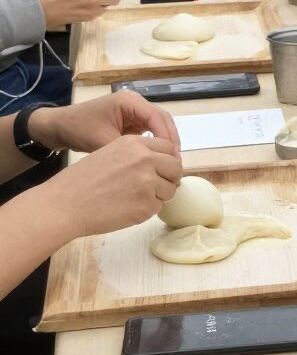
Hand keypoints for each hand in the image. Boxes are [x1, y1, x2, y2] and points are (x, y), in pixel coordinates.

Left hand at [30, 91, 178, 153]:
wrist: (58, 127)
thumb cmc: (78, 129)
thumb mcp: (101, 141)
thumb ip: (126, 149)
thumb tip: (148, 163)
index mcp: (129, 101)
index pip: (157, 117)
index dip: (167, 136)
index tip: (172, 156)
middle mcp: (135, 102)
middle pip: (162, 119)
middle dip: (170, 139)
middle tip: (175, 160)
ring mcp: (134, 110)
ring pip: (158, 124)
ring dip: (165, 140)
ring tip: (169, 160)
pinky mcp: (131, 119)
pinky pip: (149, 129)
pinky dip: (156, 141)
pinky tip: (157, 155)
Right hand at [46, 135, 182, 236]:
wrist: (63, 205)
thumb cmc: (80, 182)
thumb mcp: (109, 154)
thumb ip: (136, 155)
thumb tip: (163, 163)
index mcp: (134, 143)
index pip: (168, 148)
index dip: (167, 160)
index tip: (163, 169)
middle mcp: (145, 159)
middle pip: (176, 167)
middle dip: (169, 178)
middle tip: (156, 187)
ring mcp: (148, 182)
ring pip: (170, 189)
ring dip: (158, 196)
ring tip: (133, 199)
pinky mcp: (146, 204)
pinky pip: (158, 207)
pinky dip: (146, 210)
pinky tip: (126, 208)